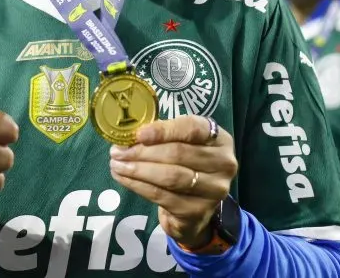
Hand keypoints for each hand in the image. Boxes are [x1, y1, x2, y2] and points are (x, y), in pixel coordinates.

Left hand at [109, 115, 236, 247]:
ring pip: (170, 176)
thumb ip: (163, 135)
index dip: (164, 130)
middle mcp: (223, 163)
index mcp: (220, 139)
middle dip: (143, 151)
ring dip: (138, 170)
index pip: (192, 128)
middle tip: (118, 151)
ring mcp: (214, 190)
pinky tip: (124, 179)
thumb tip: (131, 134)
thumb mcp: (182, 144)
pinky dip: (139, 186)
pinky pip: (162, 196)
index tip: (138, 134)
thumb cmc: (186, 166)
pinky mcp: (198, 211)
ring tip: (116, 165)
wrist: (195, 209)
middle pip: (178, 153)